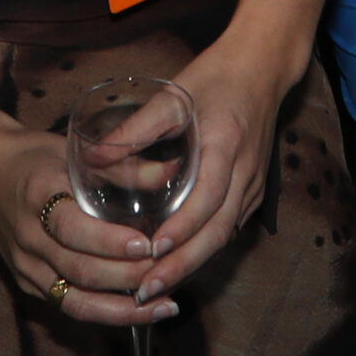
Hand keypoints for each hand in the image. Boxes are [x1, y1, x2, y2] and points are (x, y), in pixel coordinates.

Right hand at [0, 123, 177, 329]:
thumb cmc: (35, 156)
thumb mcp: (73, 150)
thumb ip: (120, 166)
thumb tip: (173, 172)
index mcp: (37, 195)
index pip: (72, 229)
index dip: (110, 242)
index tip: (148, 245)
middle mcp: (27, 237)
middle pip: (78, 270)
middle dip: (126, 278)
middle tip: (167, 274)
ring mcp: (24, 267)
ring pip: (74, 300)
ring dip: (121, 310)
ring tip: (163, 307)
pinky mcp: (27, 285)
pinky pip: (67, 306)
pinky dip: (104, 313)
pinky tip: (137, 311)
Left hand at [147, 35, 295, 291]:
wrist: (263, 66)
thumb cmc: (217, 76)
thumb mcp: (174, 94)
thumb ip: (135, 128)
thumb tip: (91, 158)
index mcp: (227, 145)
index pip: (208, 198)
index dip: (182, 228)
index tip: (153, 250)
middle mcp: (245, 173)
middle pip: (218, 232)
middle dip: (182, 265)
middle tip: (145, 289)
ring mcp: (253, 185)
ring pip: (224, 236)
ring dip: (191, 264)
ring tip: (154, 286)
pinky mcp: (252, 191)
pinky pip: (228, 227)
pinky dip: (203, 249)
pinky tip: (177, 262)